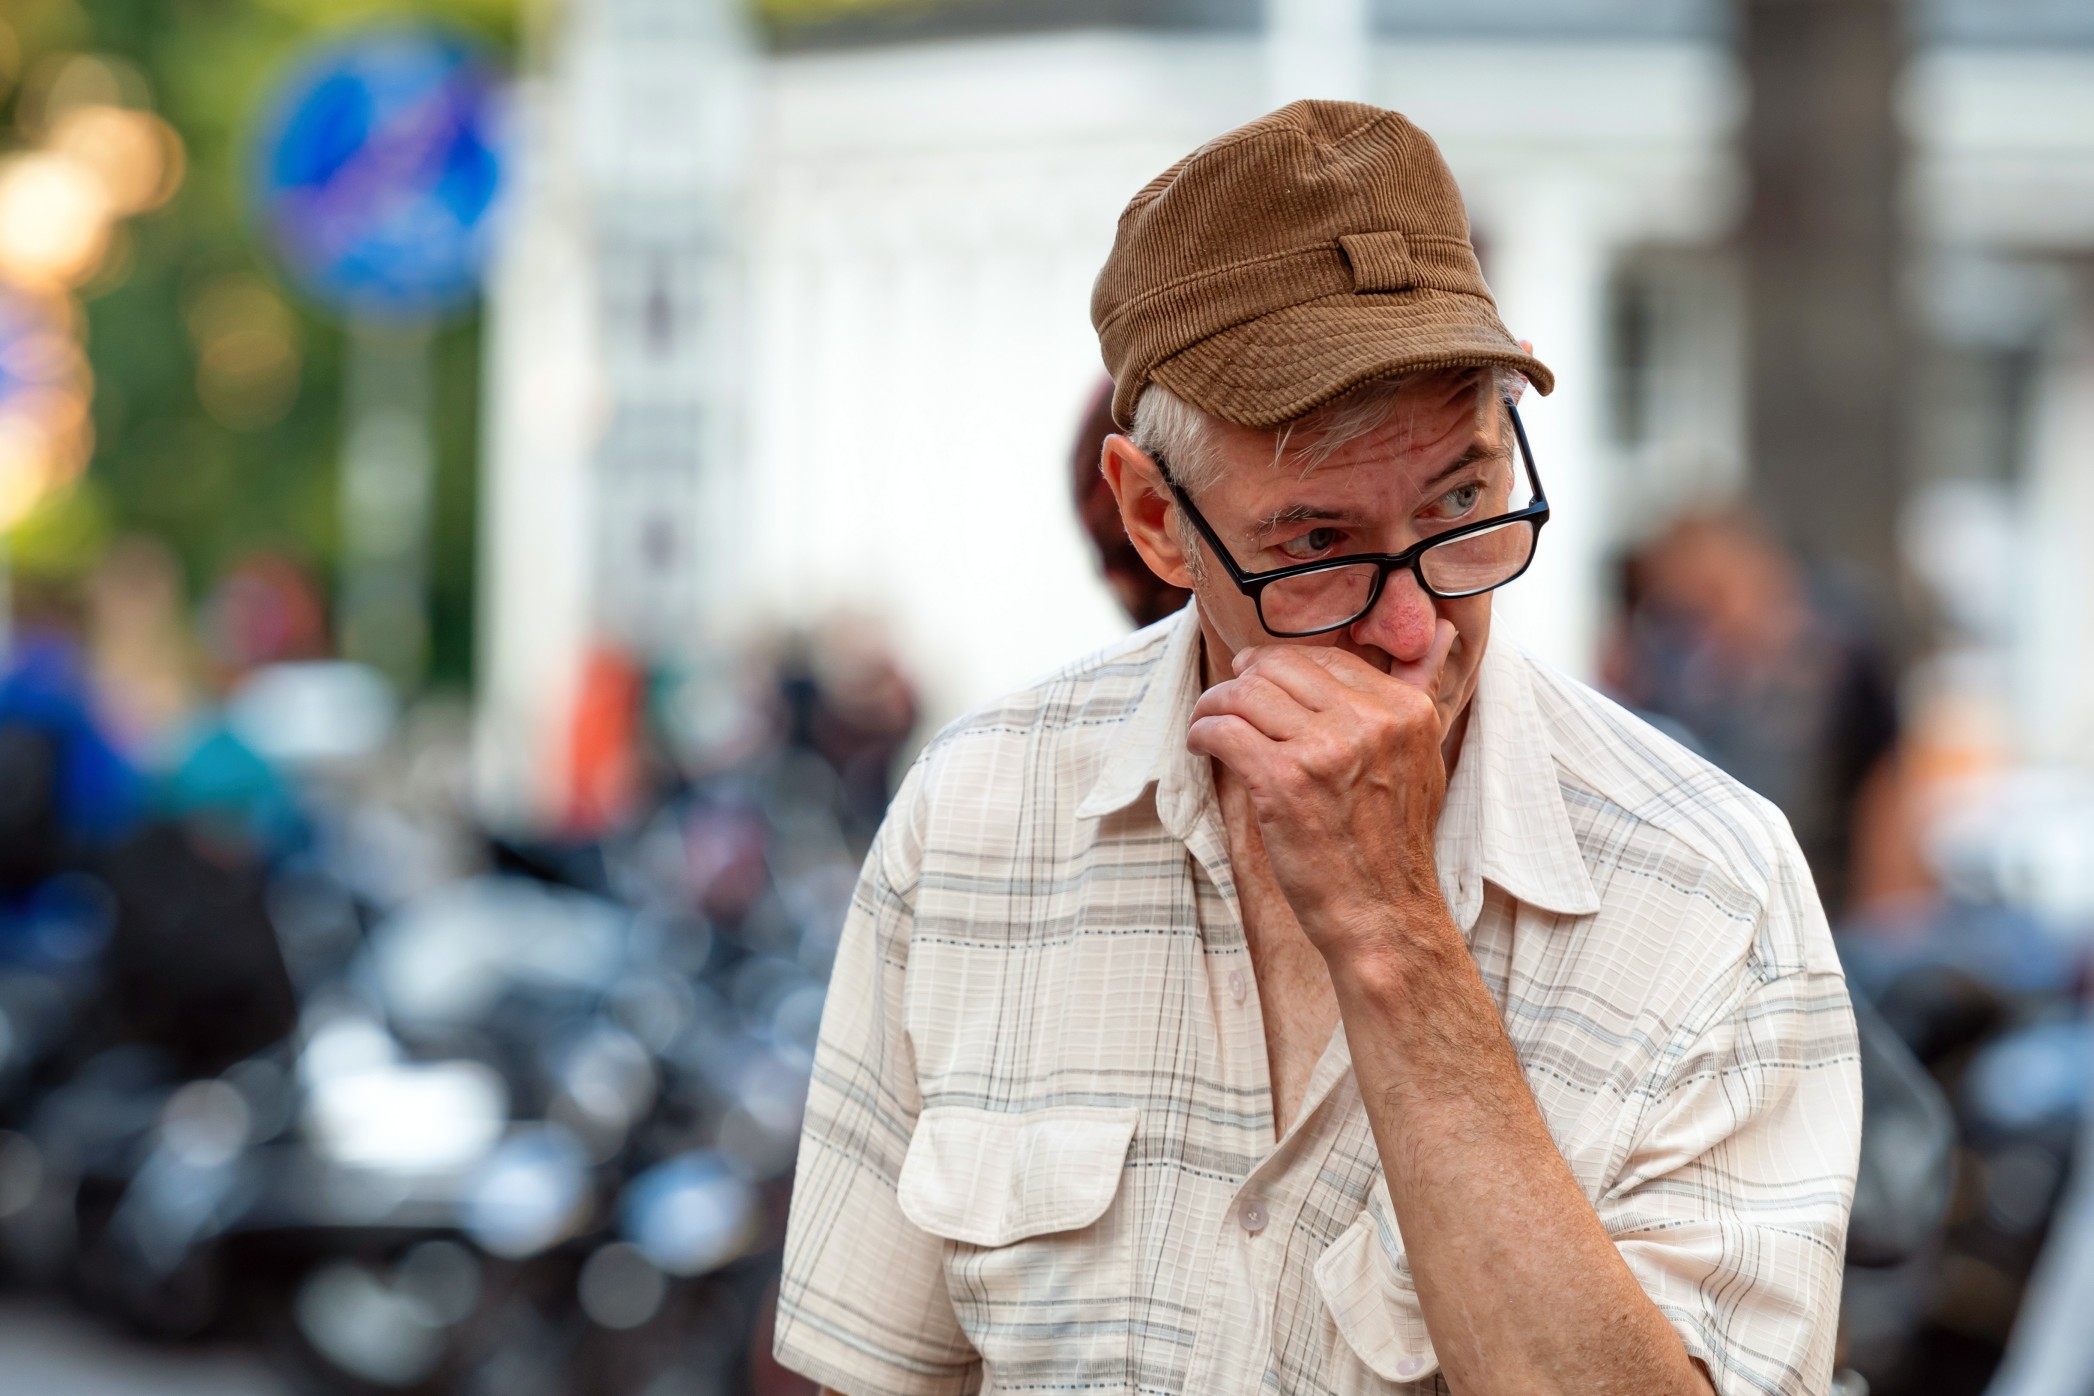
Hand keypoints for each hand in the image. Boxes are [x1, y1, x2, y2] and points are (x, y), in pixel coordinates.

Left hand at [1187, 622, 1458, 958]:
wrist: (1382, 915)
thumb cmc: (1393, 845)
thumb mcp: (1424, 759)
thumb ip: (1421, 693)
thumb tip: (1442, 631)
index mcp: (1405, 710)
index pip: (1326, 658)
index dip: (1281, 666)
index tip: (1258, 681)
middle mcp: (1369, 722)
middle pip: (1280, 667)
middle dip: (1242, 680)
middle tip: (1225, 702)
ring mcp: (1325, 750)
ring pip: (1245, 693)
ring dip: (1214, 705)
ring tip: (1208, 724)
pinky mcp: (1282, 780)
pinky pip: (1224, 730)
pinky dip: (1203, 733)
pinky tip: (1202, 747)